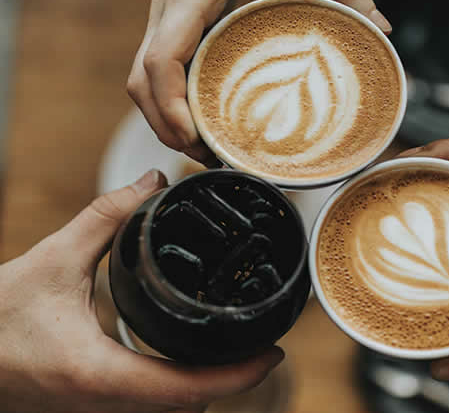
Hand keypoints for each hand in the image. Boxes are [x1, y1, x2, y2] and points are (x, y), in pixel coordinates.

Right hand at [0, 170, 283, 412]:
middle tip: (262, 340)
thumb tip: (149, 182)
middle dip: (232, 379)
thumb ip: (104, 217)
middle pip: (189, 404)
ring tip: (237, 346)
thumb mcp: (50, 261)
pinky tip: (190, 358)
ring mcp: (97, 411)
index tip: (273, 352)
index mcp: (98, 374)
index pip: (187, 388)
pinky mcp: (92, 405)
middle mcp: (103, 404)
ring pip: (171, 410)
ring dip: (208, 384)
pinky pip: (149, 404)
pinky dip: (180, 386)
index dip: (239, 376)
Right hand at [127, 0, 390, 164]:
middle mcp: (169, 6)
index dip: (170, 106)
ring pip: (142, 79)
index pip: (160, 59)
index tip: (196, 138)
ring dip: (165, 119)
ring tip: (206, 148)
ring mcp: (165, 16)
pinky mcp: (172, 23)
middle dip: (167, 126)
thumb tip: (381, 29)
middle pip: (142, 81)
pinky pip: (154, 70)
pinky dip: (169, 101)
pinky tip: (199, 118)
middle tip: (209, 157)